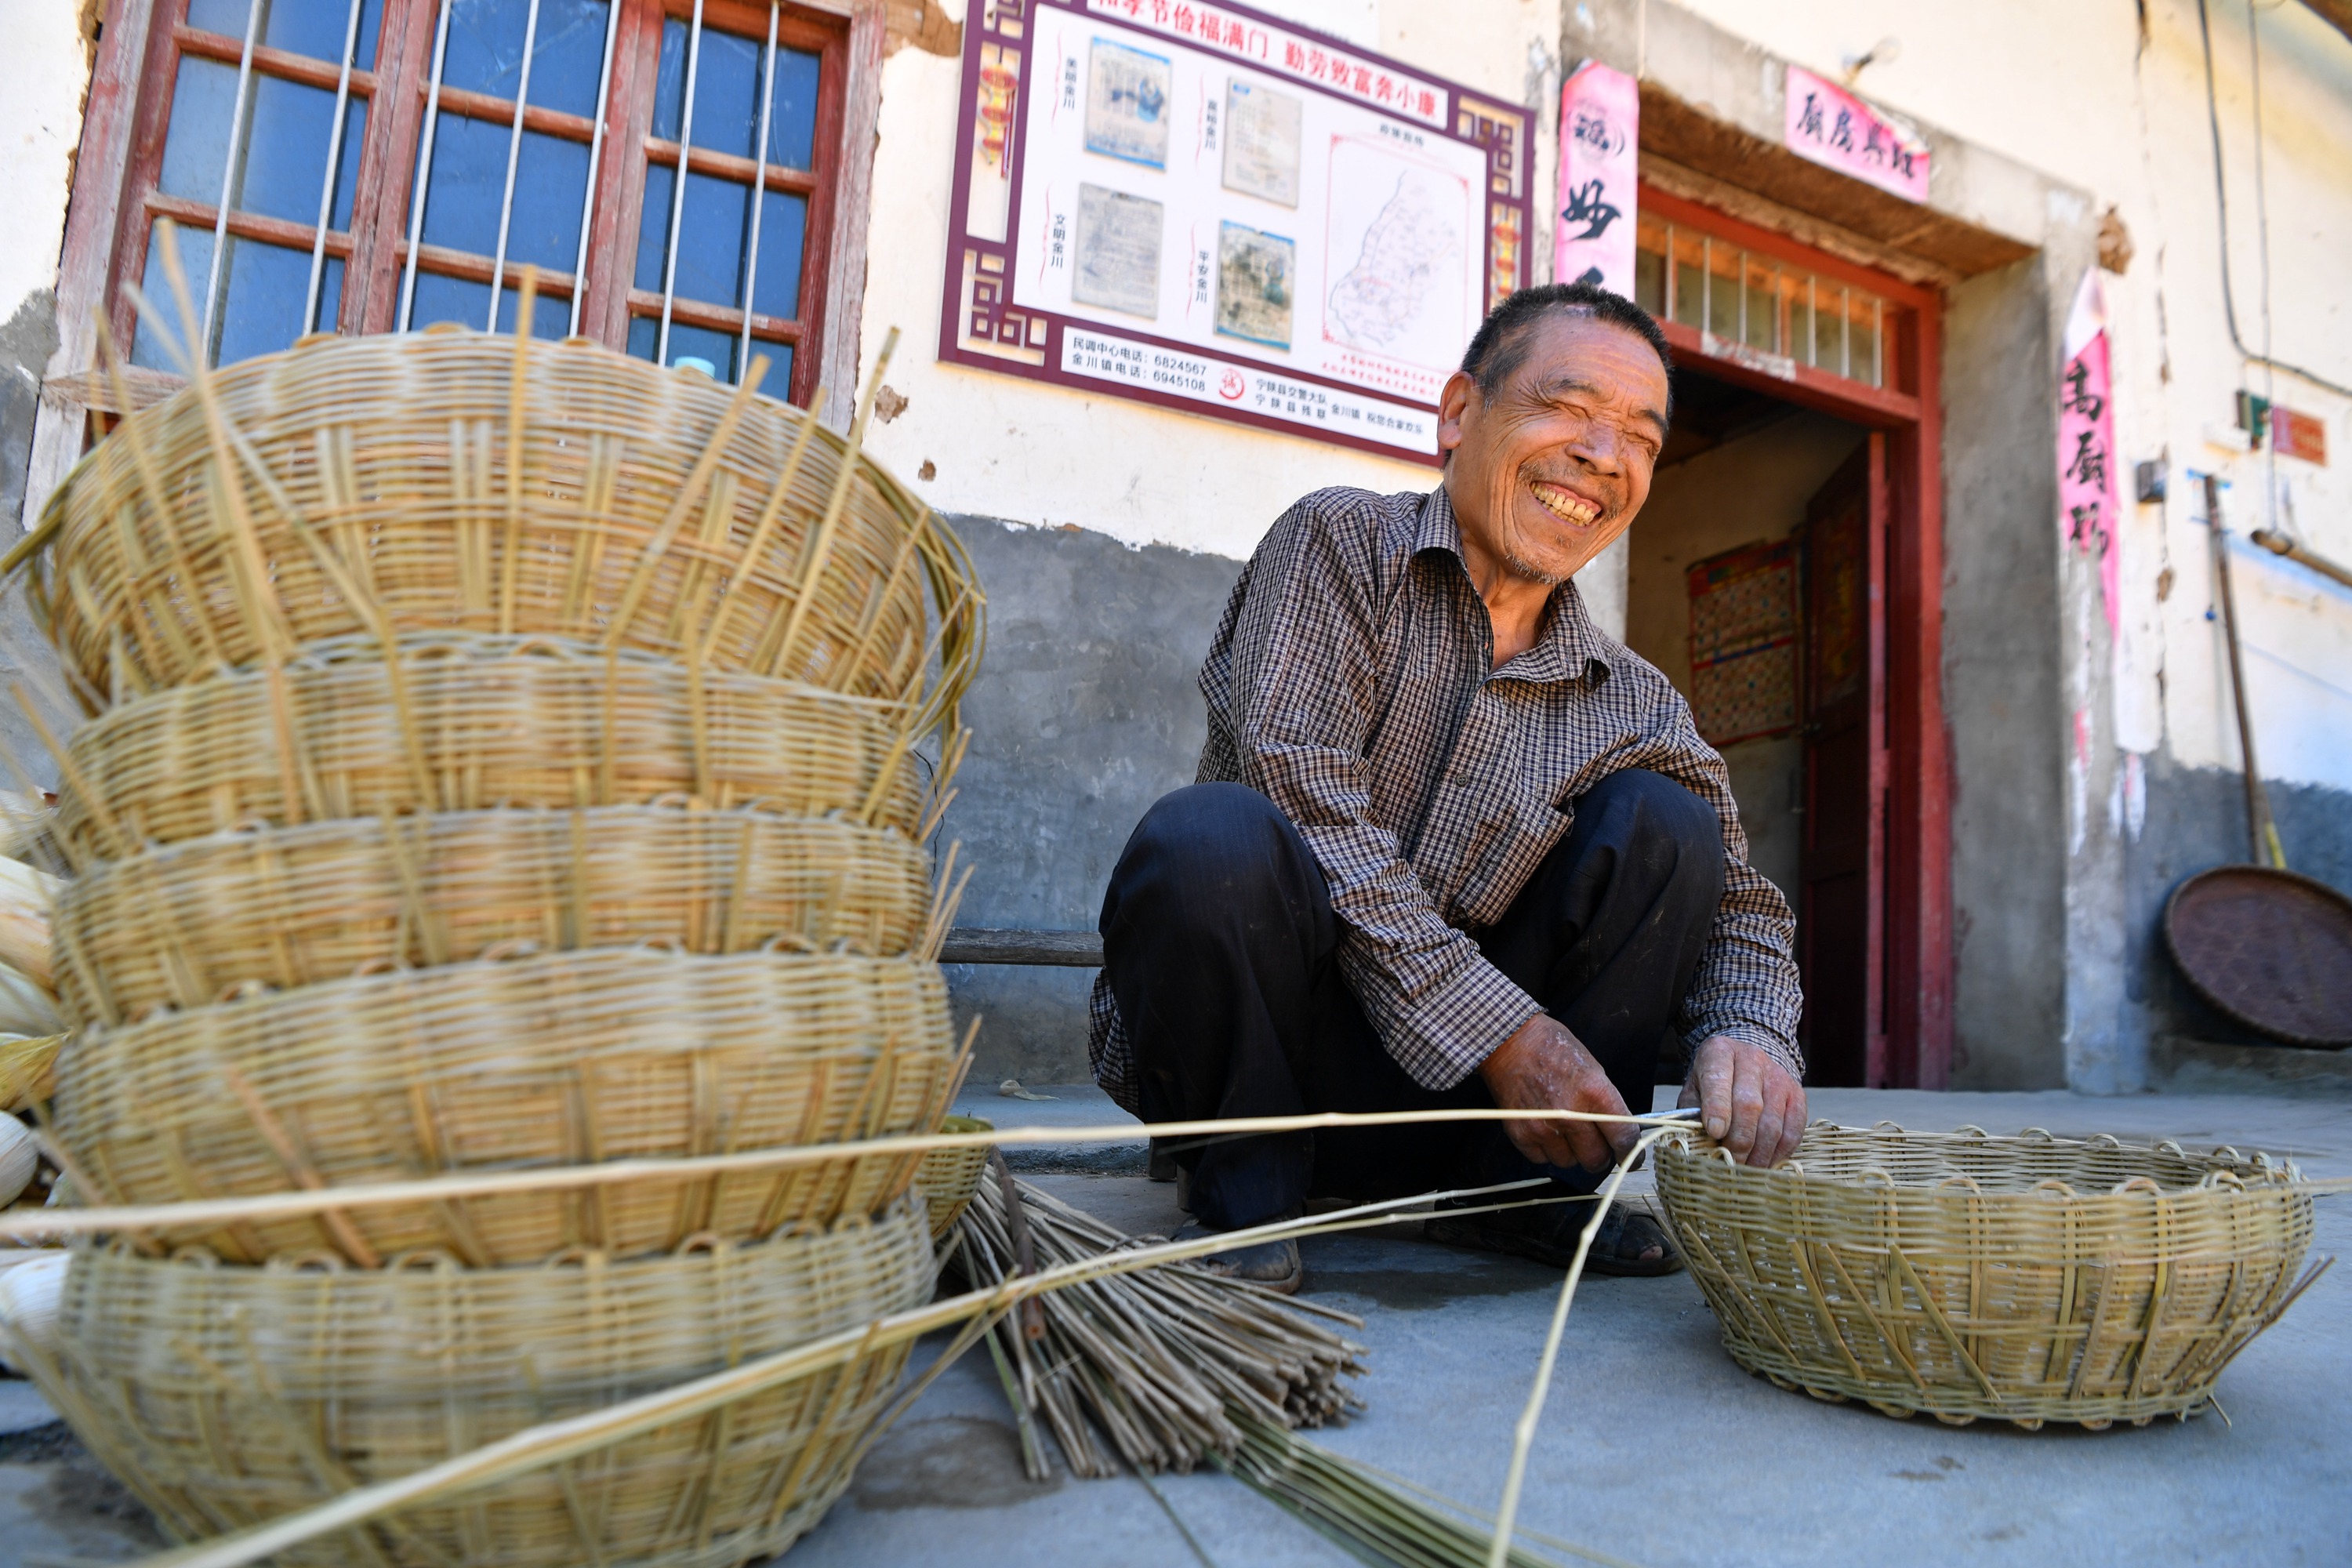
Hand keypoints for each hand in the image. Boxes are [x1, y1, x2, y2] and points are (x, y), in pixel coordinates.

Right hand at [1477, 1014, 1635, 1173]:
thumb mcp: (1593, 1069)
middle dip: (1599, 1154)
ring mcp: (1544, 1125)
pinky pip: (1541, 1159)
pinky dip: (1545, 1149)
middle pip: (1596, 1158)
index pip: (1623, 1137)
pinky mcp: (1520, 1133)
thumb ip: (1605, 1104)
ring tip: (1563, 1131)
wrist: (1509, 1040)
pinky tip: (1544, 1129)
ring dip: (1570, 1152)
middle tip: (1594, 1144)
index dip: (1631, 1153)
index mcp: (1595, 1092)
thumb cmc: (1553, 1049)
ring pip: (1569, 1162)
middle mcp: (1571, 1113)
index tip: (1631, 1158)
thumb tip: (1617, 1132)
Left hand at [1677, 1036, 1805, 1167]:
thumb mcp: (1694, 1090)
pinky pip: (1793, 1130)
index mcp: (1719, 1053)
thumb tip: (1699, 1145)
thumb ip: (1693, 1114)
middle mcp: (1752, 1059)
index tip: (1715, 1133)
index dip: (1718, 1109)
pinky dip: (1780, 1153)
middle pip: (1749, 1105)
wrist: (1746, 1063)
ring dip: (1759, 1153)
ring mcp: (1778, 1076)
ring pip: (1773, 1122)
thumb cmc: (1714, 1083)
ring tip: (1746, 1170)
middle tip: (1731, 1164)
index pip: (1719, 1081)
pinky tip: (1766, 1164)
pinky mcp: (1797, 1095)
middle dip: (1739, 1140)